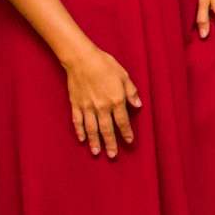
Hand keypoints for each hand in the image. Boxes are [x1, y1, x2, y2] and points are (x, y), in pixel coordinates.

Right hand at [63, 44, 140, 158]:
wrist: (82, 59)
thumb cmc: (105, 65)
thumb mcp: (124, 76)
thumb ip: (131, 92)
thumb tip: (138, 105)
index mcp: (115, 100)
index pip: (122, 121)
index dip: (126, 133)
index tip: (129, 142)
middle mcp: (101, 107)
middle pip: (106, 129)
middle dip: (110, 143)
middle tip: (113, 155)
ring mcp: (87, 107)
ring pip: (91, 129)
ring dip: (95, 142)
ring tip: (97, 152)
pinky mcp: (75, 104)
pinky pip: (77, 121)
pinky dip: (80, 131)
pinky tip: (82, 139)